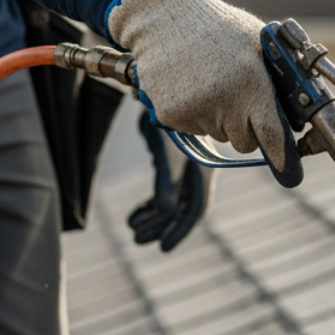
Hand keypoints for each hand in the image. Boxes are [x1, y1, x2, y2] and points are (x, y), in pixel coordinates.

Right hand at [107, 0, 300, 186]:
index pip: (271, 135)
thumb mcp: (258, 42)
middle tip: (237, 95)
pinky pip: (195, 130)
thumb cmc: (218, 26)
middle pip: (245, 141)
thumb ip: (281, 74)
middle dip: (246, 127)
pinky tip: (191, 86)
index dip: (282, 156)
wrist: (163, 16)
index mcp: (250, 83)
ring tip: (209, 82)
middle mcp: (223, 101)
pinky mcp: (171, 115)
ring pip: (219, 135)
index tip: (291, 172)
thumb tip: (303, 107)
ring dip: (219, 118)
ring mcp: (195, 110)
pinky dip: (196, 115)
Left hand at [127, 113, 214, 250]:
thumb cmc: (166, 119)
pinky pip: (162, 191)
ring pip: (170, 202)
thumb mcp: (165, 151)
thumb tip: (164, 211)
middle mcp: (195, 172)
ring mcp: (183, 168)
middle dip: (160, 227)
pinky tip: (135, 215)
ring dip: (152, 218)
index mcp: (203, 171)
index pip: (195, 208)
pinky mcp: (169, 162)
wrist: (159, 86)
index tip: (163, 248)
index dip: (180, 230)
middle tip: (137, 239)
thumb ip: (166, 181)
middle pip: (181, 209)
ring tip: (131, 228)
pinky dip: (149, 205)